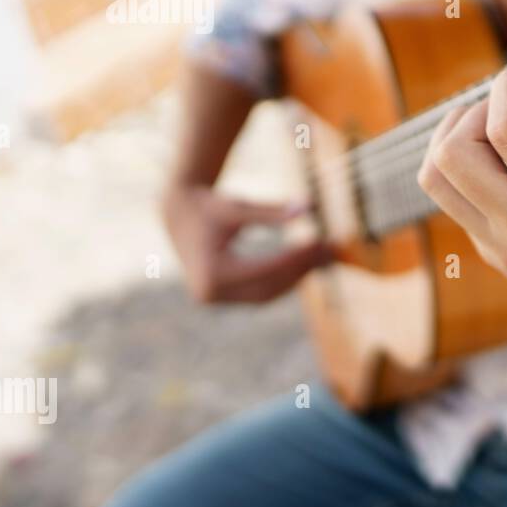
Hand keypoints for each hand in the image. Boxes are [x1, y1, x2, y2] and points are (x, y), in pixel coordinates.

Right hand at [162, 185, 332, 303]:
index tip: (319, 242)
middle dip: (300, 270)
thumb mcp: (239, 207)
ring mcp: (215, 299)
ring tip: (321, 256)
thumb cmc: (210, 207)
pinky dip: (282, 281)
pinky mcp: (222, 298)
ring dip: (296, 278)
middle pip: (267, 287)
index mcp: (211, 271)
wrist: (179, 216)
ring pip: (266, 295)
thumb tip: (308, 207)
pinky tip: (304, 263)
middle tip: (327, 250)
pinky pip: (259, 294)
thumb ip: (271, 211)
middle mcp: (210, 292)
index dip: (295, 258)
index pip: (264, 270)